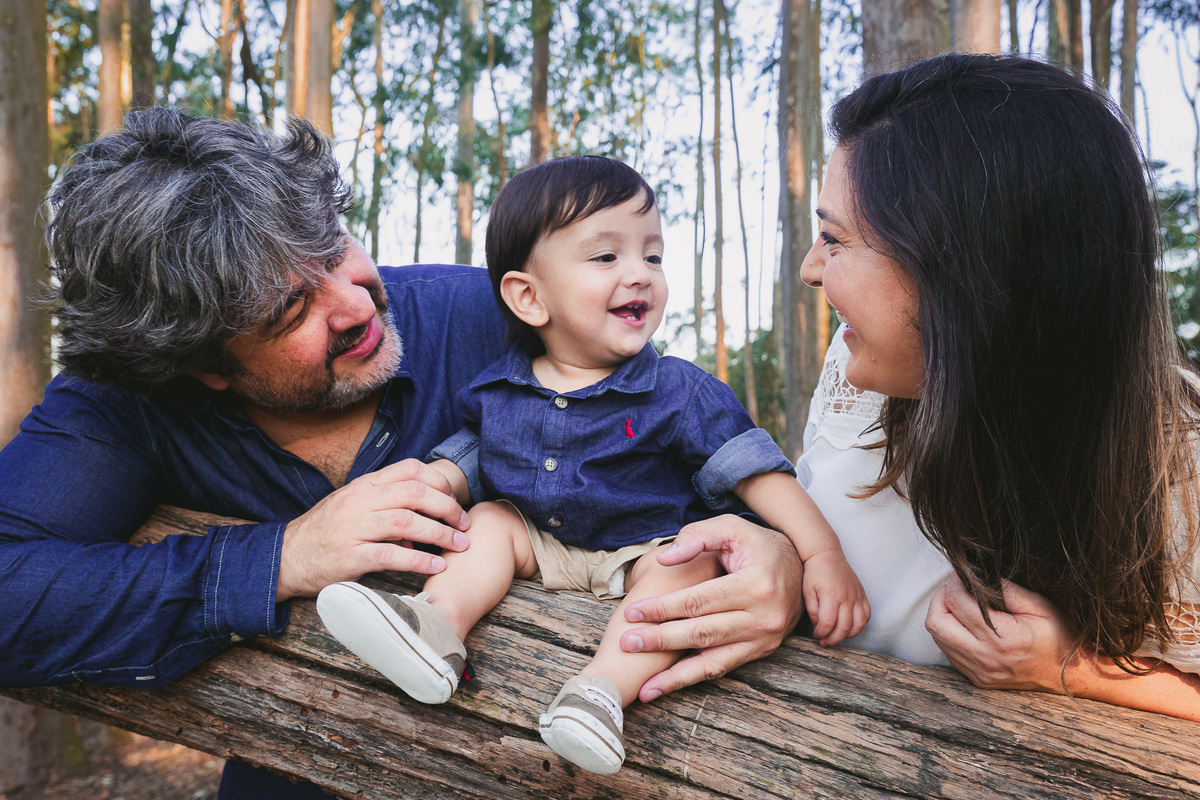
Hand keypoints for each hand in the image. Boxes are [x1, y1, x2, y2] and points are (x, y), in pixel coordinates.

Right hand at [276, 459, 470, 600]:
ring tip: (459, 545)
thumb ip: (387, 504)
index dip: (439, 481)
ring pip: (407, 523)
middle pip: (415, 494)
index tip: (454, 498)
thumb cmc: (326, 532)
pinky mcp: (349, 558)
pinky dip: (419, 561)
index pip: (410, 469)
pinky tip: (436, 567)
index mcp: (363, 485)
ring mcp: (352, 529)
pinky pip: (391, 556)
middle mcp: (359, 501)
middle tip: (465, 523)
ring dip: (440, 534)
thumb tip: (424, 519)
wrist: (285, 558)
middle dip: (447, 507)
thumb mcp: (353, 506)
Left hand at [619, 515, 805, 701]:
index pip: (697, 601)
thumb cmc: (758, 544)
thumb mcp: (731, 528)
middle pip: (701, 632)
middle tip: (626, 643)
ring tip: (643, 686)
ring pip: (712, 660)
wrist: (802, 566)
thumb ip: (697, 537)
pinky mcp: (763, 650)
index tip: (632, 612)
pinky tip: (667, 686)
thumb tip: (665, 559)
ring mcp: (764, 638)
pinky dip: (693, 679)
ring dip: (674, 675)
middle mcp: (763, 616)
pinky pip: (723, 668)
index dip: (662, 607)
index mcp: (754, 584)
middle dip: (660, 640)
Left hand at [803, 550, 869, 645]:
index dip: (821, 633)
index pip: (828, 624)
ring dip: (848, 635)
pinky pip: (867, 614)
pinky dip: (860, 624)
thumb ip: (813, 611)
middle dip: (833, 639)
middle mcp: (847, 597)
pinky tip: (850, 626)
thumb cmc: (814, 572)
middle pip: (844, 628)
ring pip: (859, 624)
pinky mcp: (862, 593)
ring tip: (838, 635)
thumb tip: (820, 626)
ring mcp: (857, 595)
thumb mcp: (807, 591)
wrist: (826, 554)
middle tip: (825, 641)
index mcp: (831, 596)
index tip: (816, 634)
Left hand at [925, 573, 1072, 692]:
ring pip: (938, 638)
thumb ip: (1006, 589)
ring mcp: (979, 673)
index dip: (954, 582)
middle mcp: (986, 659)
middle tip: (955, 588)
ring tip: (960, 604)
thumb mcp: (1039, 605)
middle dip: (940, 599)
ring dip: (942, 616)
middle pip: (936, 623)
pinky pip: (948, 652)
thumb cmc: (1059, 636)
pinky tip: (966, 625)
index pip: (957, 603)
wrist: (1071, 676)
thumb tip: (976, 575)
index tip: (961, 574)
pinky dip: (950, 634)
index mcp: (1002, 638)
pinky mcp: (977, 680)